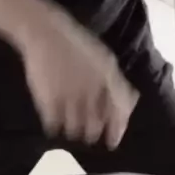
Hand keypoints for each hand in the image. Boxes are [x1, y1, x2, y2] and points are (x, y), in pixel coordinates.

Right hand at [20, 14, 138, 148]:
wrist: (45, 33)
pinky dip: (54, 125)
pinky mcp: (47, 101)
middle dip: (93, 131)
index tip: (112, 141)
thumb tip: (128, 104)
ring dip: (74, 129)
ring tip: (71, 125)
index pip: (118, 111)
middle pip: (95, 124)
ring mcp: (68, 96)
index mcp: (106, 78)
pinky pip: (53, 125)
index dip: (117, 128)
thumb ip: (115, 82)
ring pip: (74, 129)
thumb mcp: (103, 59)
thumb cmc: (76, 44)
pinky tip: (54, 120)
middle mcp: (90, 90)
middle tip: (90, 132)